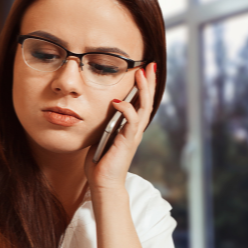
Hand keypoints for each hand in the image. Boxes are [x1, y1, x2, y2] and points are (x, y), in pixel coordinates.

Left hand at [85, 62, 156, 192]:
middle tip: (149, 65)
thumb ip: (103, 124)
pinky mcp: (127, 142)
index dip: (143, 86)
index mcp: (129, 128)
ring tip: (141, 73)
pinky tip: (118, 101)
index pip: (140, 102)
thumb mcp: (100, 137)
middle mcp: (135, 130)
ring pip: (143, 108)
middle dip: (149, 82)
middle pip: (147, 101)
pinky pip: (131, 121)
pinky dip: (126, 109)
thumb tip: (97, 111)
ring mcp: (133, 135)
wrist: (103, 182)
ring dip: (143, 90)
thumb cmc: (100, 162)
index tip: (143, 70)